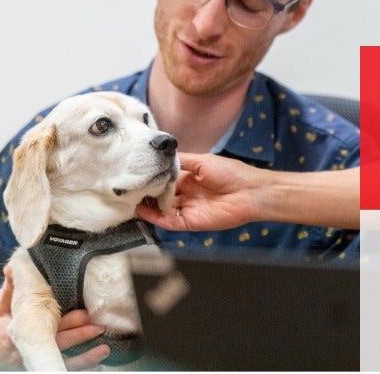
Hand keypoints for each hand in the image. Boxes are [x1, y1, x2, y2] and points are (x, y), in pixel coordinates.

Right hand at [0, 267, 108, 370]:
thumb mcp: (1, 310)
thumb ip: (10, 290)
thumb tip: (13, 267)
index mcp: (23, 330)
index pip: (50, 323)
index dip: (70, 320)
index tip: (87, 313)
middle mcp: (30, 347)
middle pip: (61, 341)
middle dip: (82, 334)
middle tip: (100, 327)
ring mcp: (36, 362)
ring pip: (64, 360)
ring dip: (85, 356)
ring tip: (104, 349)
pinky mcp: (40, 369)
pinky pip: (62, 371)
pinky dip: (79, 369)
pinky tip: (96, 367)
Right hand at [136, 153, 263, 230]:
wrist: (251, 192)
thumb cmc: (232, 173)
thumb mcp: (203, 161)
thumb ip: (183, 161)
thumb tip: (164, 156)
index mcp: (190, 178)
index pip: (165, 180)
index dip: (152, 178)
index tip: (136, 174)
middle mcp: (187, 194)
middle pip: (161, 196)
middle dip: (146, 193)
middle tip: (128, 188)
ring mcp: (189, 209)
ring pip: (163, 210)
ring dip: (148, 206)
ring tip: (131, 199)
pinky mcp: (192, 222)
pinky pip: (170, 222)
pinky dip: (156, 218)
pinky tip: (143, 212)